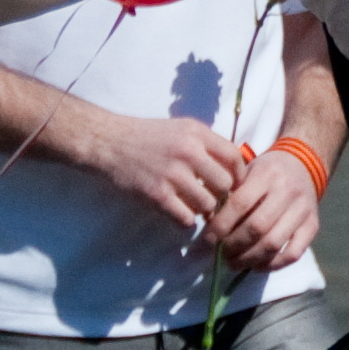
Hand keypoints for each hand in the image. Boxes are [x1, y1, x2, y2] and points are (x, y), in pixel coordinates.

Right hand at [76, 112, 254, 231]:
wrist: (108, 141)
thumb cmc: (147, 136)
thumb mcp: (182, 128)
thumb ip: (207, 144)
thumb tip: (235, 166)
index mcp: (197, 133)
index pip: (234, 157)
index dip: (239, 175)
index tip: (234, 184)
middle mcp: (188, 151)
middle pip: (225, 185)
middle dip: (222, 196)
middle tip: (214, 199)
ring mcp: (172, 173)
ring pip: (208, 204)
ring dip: (204, 210)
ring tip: (195, 206)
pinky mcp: (156, 193)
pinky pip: (185, 218)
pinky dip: (186, 221)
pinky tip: (179, 213)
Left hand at [206, 144, 322, 271]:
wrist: (302, 165)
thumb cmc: (266, 172)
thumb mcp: (245, 172)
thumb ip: (228, 196)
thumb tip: (208, 226)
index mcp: (266, 174)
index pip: (240, 204)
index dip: (221, 225)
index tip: (208, 240)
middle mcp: (288, 191)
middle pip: (257, 227)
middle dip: (234, 245)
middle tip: (221, 254)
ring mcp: (303, 210)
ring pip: (274, 243)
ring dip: (250, 259)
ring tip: (234, 263)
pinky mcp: (313, 226)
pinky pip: (293, 253)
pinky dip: (273, 265)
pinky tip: (257, 265)